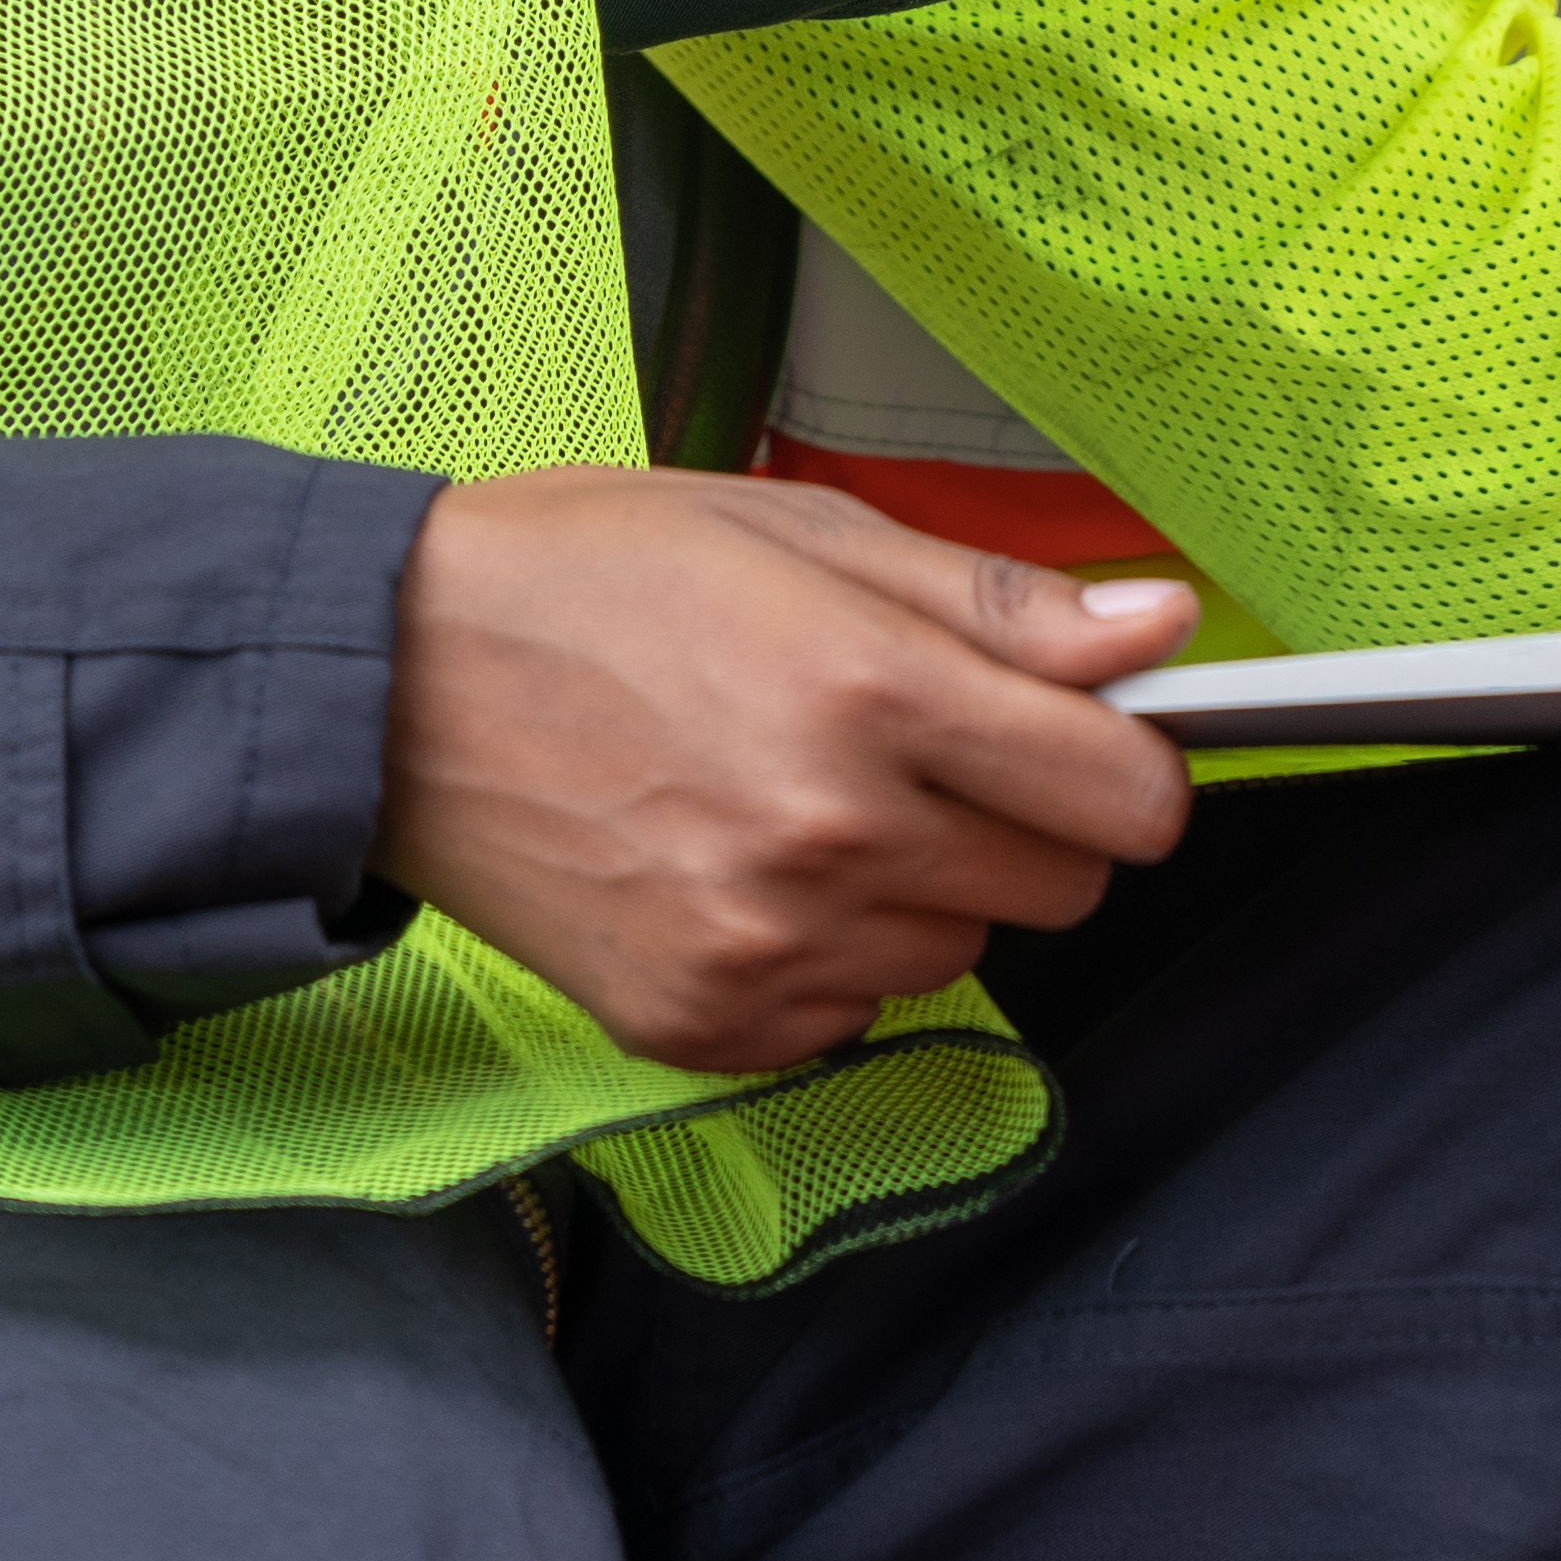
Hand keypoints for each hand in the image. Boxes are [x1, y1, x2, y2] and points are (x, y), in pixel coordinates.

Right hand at [376, 464, 1193, 1069]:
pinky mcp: (702, 1027)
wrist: (398, 684)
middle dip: (1026, 815)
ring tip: (803, 792)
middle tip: (917, 742)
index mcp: (874, 692)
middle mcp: (833, 836)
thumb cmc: (600, 576)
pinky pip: (851, 1015)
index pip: (1126, 794)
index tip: (1092, 735)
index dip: (1130, 760)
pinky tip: (745, 865)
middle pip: (1064, 885)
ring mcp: (765, 948)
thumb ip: (1002, 601)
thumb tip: (1163, 627)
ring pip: (959, 951)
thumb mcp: (810, 533)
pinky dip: (829, 953)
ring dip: (922, 884)